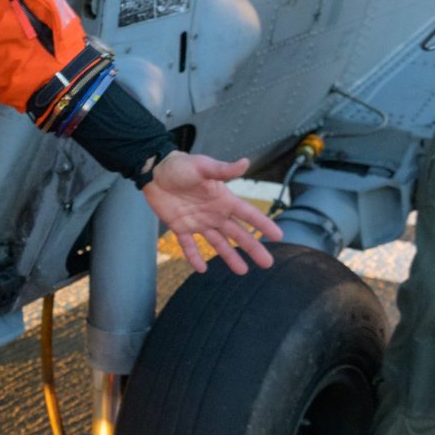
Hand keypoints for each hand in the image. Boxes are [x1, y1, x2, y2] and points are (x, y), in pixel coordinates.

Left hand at [143, 151, 282, 274]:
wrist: (155, 171)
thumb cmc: (181, 166)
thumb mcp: (203, 167)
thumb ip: (223, 170)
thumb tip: (245, 162)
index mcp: (223, 199)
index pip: (248, 214)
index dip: (262, 225)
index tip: (278, 236)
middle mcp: (214, 213)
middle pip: (238, 234)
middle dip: (253, 248)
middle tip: (267, 264)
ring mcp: (198, 222)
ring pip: (218, 243)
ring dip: (230, 257)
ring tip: (242, 271)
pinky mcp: (180, 227)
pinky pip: (189, 246)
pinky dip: (194, 257)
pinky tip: (202, 269)